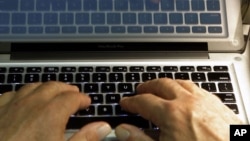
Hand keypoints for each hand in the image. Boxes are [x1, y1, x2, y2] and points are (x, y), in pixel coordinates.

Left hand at [0, 81, 110, 140]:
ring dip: (46, 88)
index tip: (86, 102)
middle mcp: (33, 103)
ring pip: (34, 86)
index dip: (82, 98)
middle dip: (67, 89)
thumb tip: (103, 127)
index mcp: (51, 113)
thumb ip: (85, 138)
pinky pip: (13, 93)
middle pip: (54, 86)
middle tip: (73, 95)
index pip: (73, 97)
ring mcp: (12, 103)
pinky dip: (24, 94)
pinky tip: (24, 101)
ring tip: (52, 94)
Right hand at [115, 78, 242, 140]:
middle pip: (162, 85)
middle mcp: (188, 102)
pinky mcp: (218, 105)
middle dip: (148, 86)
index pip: (143, 101)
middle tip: (140, 89)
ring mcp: (205, 101)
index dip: (131, 102)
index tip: (126, 102)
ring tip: (160, 88)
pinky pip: (198, 88)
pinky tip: (186, 94)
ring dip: (167, 84)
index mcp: (171, 114)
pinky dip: (185, 88)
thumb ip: (140, 140)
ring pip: (181, 83)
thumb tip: (122, 130)